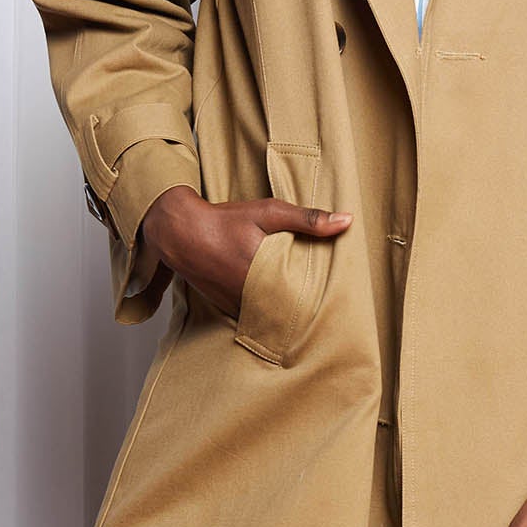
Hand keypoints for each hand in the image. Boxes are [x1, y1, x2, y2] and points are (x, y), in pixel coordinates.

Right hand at [141, 184, 348, 317]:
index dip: (319, 302)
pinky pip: (252, 314)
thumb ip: (308, 219)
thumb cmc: (225, 220)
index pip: (302, 298)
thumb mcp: (268, 212)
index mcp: (264, 274)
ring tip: (306, 310)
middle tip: (328, 310)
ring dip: (284, 311)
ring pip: (270, 315)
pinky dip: (264, 310)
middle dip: (305, 309)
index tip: (337, 303)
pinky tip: (277, 304)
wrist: (180, 232)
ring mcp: (236, 304)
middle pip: (288, 310)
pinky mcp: (226, 306)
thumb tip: (347, 221)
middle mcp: (249, 295)